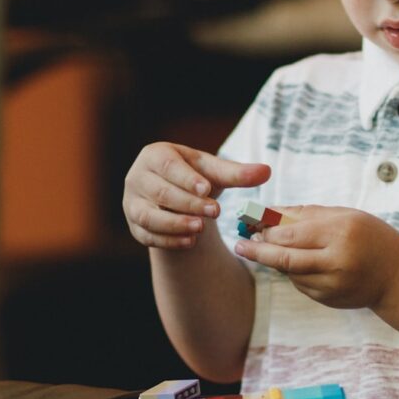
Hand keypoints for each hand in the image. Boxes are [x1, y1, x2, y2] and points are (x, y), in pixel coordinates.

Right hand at [123, 142, 269, 248]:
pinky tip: (190, 242)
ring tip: (199, 229)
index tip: (207, 188)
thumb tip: (267, 171)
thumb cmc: (196, 179)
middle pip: (160, 192)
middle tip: (214, 212)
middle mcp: (138, 178)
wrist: (177, 199)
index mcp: (155, 156)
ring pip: (148, 215)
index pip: (168, 166)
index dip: (187, 178)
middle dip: (188, 203)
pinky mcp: (135, 226)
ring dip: (174, 224)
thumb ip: (238, 173)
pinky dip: (168, 240)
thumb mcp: (216, 174)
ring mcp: (132, 203)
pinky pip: (147, 235)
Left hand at [234, 206, 398, 309]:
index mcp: (341, 233)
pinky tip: (297, 263)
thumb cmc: (371, 237)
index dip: (267, 230)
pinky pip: (300, 284)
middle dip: (258, 251)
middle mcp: (337, 261)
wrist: (398, 276)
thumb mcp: (345, 216)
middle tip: (241, 245)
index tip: (250, 224)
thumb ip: (306, 213)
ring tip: (266, 249)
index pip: (292, 233)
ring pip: (289, 273)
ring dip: (275, 261)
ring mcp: (332, 284)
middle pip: (284, 258)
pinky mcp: (329, 300)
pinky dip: (293, 273)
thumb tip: (269, 212)